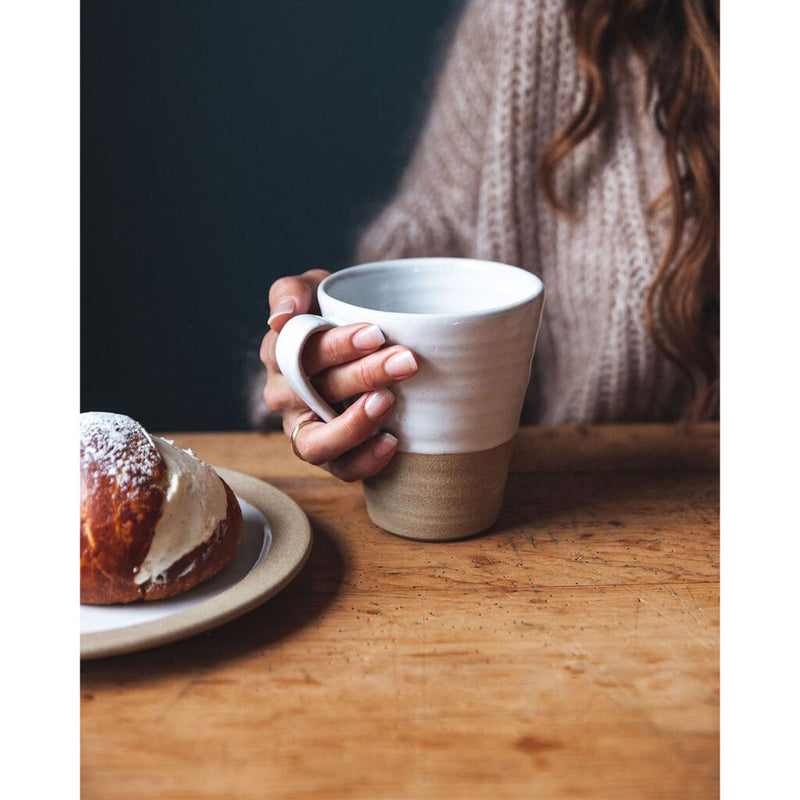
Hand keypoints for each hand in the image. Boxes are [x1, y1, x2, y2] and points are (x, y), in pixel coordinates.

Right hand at [259, 269, 418, 480]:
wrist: (362, 346)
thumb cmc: (333, 315)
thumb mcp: (314, 290)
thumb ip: (292, 291)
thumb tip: (282, 317)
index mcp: (277, 355)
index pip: (298, 352)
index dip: (336, 346)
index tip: (376, 333)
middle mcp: (284, 397)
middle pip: (316, 391)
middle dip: (364, 374)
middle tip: (406, 360)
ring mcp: (304, 430)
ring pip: (319, 441)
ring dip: (355, 424)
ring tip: (388, 401)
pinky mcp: (329, 457)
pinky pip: (341, 468)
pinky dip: (365, 460)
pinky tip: (392, 441)